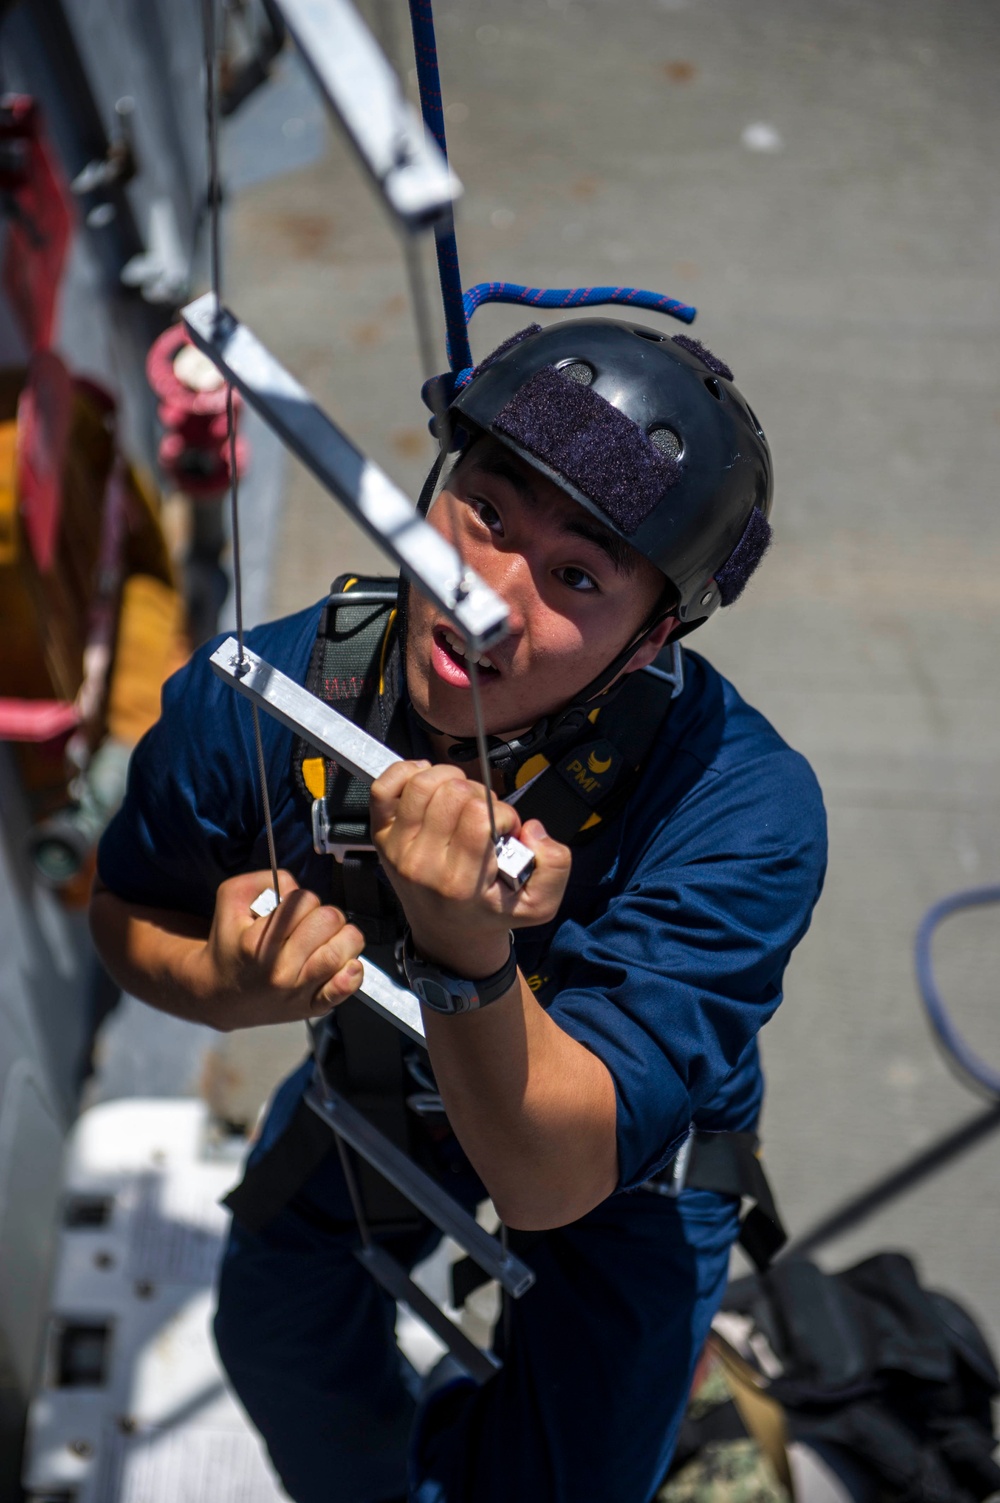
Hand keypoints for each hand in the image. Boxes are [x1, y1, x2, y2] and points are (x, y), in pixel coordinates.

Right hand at [187, 869, 364, 1029]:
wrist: (219, 994)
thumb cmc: (228, 944)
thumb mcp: (230, 898)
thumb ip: (265, 879)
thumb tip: (298, 888)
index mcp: (257, 942)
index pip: (303, 901)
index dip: (303, 899)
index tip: (293, 909)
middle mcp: (279, 970)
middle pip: (328, 922)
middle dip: (325, 914)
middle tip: (314, 923)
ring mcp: (296, 992)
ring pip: (340, 953)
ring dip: (344, 937)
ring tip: (331, 939)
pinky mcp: (310, 1007)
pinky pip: (343, 991)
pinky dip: (352, 974)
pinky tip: (346, 964)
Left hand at [369, 762, 570, 975]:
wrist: (449, 935)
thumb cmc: (490, 912)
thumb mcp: (540, 904)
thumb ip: (554, 864)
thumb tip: (530, 829)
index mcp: (460, 883)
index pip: (481, 815)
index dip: (502, 812)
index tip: (505, 829)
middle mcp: (423, 865)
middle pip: (452, 793)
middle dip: (479, 795)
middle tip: (484, 816)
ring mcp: (397, 849)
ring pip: (422, 783)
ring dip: (450, 780)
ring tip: (462, 800)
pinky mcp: (381, 837)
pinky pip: (383, 787)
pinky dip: (407, 773)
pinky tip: (428, 784)